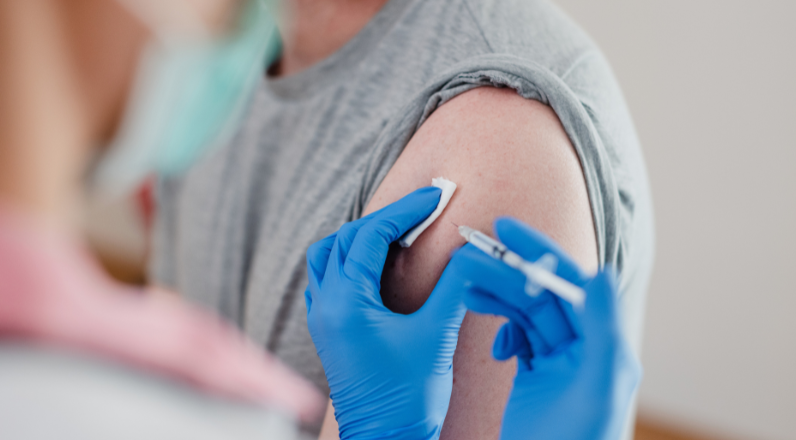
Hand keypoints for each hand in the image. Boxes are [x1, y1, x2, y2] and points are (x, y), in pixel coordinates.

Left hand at [305, 187, 467, 439]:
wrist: (386, 438)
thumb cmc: (409, 395)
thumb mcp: (437, 335)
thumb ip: (455, 286)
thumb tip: (473, 250)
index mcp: (347, 303)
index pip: (369, 235)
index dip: (404, 210)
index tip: (434, 195)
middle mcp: (326, 305)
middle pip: (346, 238)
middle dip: (385, 219)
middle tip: (422, 211)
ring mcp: (322, 318)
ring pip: (329, 256)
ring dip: (361, 237)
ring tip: (398, 235)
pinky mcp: (327, 329)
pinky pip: (328, 278)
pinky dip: (351, 260)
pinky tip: (379, 266)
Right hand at [452, 217, 641, 439]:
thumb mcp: (596, 387)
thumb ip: (601, 330)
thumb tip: (601, 273)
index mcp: (603, 345)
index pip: (570, 284)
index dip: (538, 252)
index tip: (505, 228)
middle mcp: (584, 348)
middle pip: (542, 295)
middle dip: (507, 272)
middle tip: (471, 253)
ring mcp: (558, 363)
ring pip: (525, 315)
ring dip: (497, 299)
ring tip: (466, 290)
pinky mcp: (535, 377)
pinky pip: (517, 340)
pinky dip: (501, 333)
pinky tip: (494, 347)